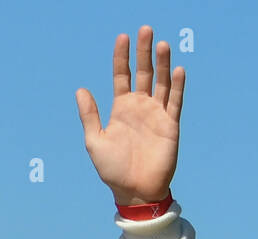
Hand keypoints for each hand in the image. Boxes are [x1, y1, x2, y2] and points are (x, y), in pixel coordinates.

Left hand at [76, 25, 183, 205]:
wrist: (134, 191)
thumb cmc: (112, 169)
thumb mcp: (95, 141)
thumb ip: (90, 115)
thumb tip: (80, 90)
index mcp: (121, 108)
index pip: (122, 76)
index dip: (122, 57)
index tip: (122, 37)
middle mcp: (140, 107)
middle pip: (143, 72)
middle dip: (144, 52)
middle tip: (146, 29)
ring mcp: (157, 114)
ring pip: (162, 82)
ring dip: (162, 64)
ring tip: (162, 44)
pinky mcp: (171, 124)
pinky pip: (175, 101)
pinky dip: (177, 86)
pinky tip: (177, 69)